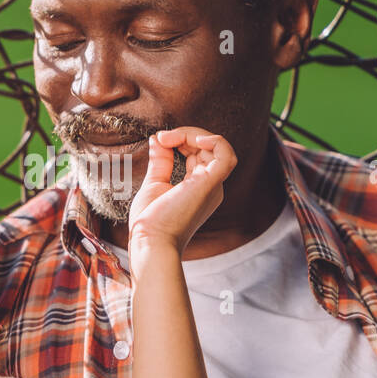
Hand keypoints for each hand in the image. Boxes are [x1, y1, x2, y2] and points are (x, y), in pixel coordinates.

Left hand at [126, 127, 236, 260]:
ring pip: (218, 146)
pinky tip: (193, 139)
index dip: (182, 140)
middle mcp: (210, 187)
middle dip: (186, 134)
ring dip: (194, 135)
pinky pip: (226, 155)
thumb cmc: (150, 223)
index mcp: (199, 188)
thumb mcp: (155, 184)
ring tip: (171, 137)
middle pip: (209, 148)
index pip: (200, 154)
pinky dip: (213, 141)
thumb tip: (157, 139)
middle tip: (162, 138)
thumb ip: (160, 161)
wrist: (150, 242)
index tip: (159, 141)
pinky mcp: (210, 184)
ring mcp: (212, 186)